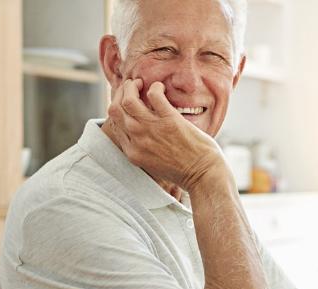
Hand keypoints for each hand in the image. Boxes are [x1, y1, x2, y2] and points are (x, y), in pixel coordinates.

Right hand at [104, 79, 228, 191]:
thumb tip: (141, 131)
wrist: (203, 175)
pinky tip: (160, 88)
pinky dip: (155, 87)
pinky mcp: (170, 120)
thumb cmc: (183, 170)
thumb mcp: (153, 163)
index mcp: (133, 152)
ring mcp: (152, 130)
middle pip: (115, 109)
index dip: (119, 108)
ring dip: (132, 86)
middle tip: (132, 87)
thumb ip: (143, 148)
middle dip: (121, 93)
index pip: (114, 123)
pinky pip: (154, 95)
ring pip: (128, 99)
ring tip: (141, 84)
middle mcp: (138, 140)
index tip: (128, 102)